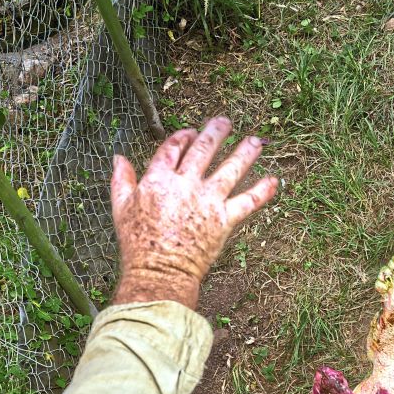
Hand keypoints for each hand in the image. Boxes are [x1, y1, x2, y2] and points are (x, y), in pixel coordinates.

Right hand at [110, 117, 277, 307]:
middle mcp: (185, 184)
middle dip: (216, 132)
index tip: (192, 132)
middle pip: (204, 150)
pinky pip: (248, 201)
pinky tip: (274, 180)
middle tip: (225, 122)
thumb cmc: (137, 244)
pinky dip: (262, 191)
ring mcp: (207, 201)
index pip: (173, 148)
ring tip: (255, 141)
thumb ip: (122, 180)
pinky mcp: (224, 220)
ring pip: (231, 169)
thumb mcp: (120, 208)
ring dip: (245, 152)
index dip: (184, 136)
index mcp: (159, 179)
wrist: (158, 272)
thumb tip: (119, 158)